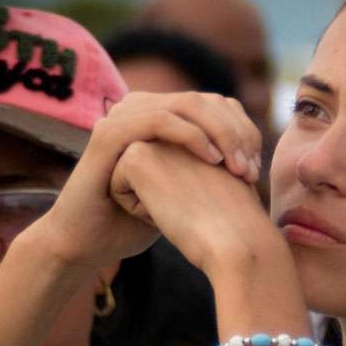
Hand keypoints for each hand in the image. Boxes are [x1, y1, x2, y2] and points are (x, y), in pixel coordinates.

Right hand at [28, 91, 262, 268]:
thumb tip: (250, 160)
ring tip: (236, 168)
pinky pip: (159, 120)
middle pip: (206, 101)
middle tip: (250, 170)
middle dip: (237, 133)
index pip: (216, 105)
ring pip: (188, 104)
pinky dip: (191, 136)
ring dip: (221, 134)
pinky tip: (211, 160)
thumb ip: (208, 168)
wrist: (89, 245)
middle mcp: (141, 108)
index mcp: (160, 116)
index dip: (244, 131)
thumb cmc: (137, 223)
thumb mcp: (183, 191)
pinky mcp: (108, 134)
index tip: (256, 168)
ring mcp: (122, 116)